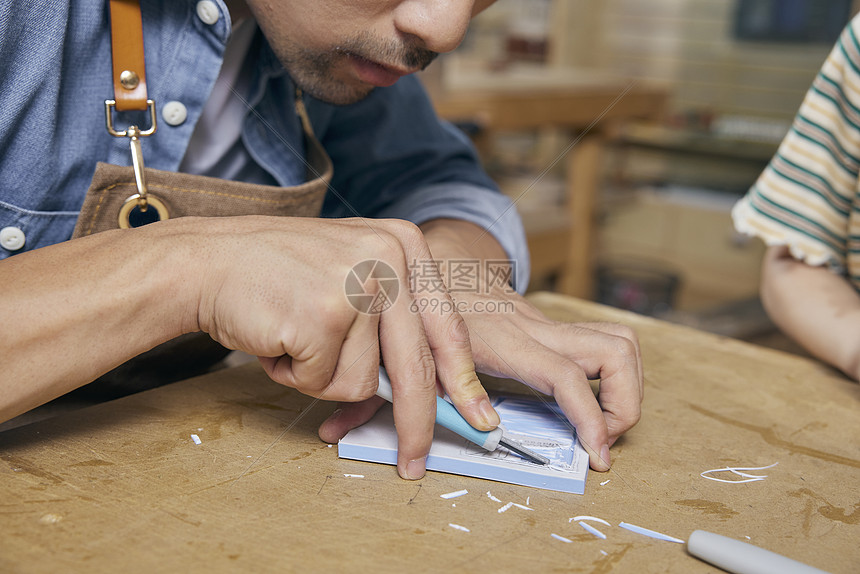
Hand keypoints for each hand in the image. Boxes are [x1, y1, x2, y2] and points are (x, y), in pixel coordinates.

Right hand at [190, 215, 499, 478]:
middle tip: (414, 464)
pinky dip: (295, 374)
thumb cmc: (278, 276)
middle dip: (416, 424)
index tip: (481, 419)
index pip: (447, 327)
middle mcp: (390, 258)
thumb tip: (430, 392)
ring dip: (322, 376)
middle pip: (417, 367)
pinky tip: (278, 337)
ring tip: (296, 336)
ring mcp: (358, 285)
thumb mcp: (351, 275)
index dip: (464, 382)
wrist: (206, 260)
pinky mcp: (325, 314)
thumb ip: (392, 321)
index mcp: (406, 244)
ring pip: (363, 383)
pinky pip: (324, 382)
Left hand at [319, 219, 642, 470]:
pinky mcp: (547, 325)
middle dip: (622, 407)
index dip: (583, 417)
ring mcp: (544, 324)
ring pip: (617, 343)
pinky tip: (591, 406)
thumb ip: (364, 389)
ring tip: (607, 428)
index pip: (558, 374)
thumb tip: (332, 431)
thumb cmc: (410, 298)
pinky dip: (612, 378)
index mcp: (495, 336)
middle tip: (603, 446)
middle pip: (609, 353)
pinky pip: (601, 345)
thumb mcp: (388, 344)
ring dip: (627, 390)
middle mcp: (530, 327)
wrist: (433, 249)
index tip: (592, 454)